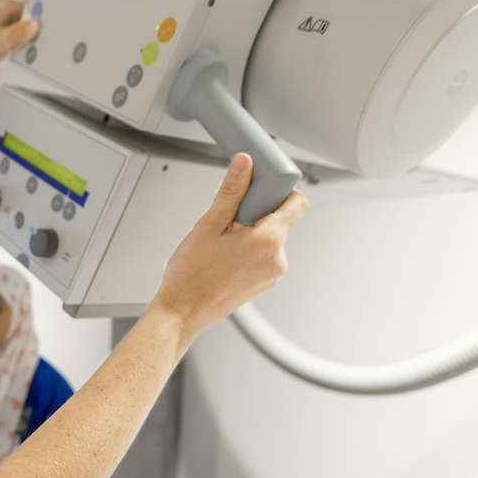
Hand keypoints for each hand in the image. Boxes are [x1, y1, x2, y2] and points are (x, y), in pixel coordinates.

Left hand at [0, 0, 40, 76]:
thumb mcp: (0, 41)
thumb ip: (19, 33)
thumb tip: (35, 25)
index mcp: (5, 6)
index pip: (34, 7)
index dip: (41, 19)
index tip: (46, 29)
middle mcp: (4, 12)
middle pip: (31, 20)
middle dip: (33, 32)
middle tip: (29, 43)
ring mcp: (3, 24)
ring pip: (25, 31)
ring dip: (25, 41)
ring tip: (15, 49)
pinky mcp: (1, 36)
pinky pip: (18, 39)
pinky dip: (19, 47)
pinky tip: (12, 52)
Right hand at [152, 153, 305, 340]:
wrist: (181, 312)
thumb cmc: (191, 276)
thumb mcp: (208, 225)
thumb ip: (231, 191)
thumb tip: (245, 164)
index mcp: (269, 241)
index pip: (296, 202)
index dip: (279, 190)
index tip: (258, 189)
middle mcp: (277, 260)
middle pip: (279, 219)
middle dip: (254, 214)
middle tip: (226, 224)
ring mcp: (271, 274)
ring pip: (267, 238)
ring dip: (247, 234)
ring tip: (219, 247)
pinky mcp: (262, 284)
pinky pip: (261, 256)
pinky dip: (245, 251)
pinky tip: (221, 259)